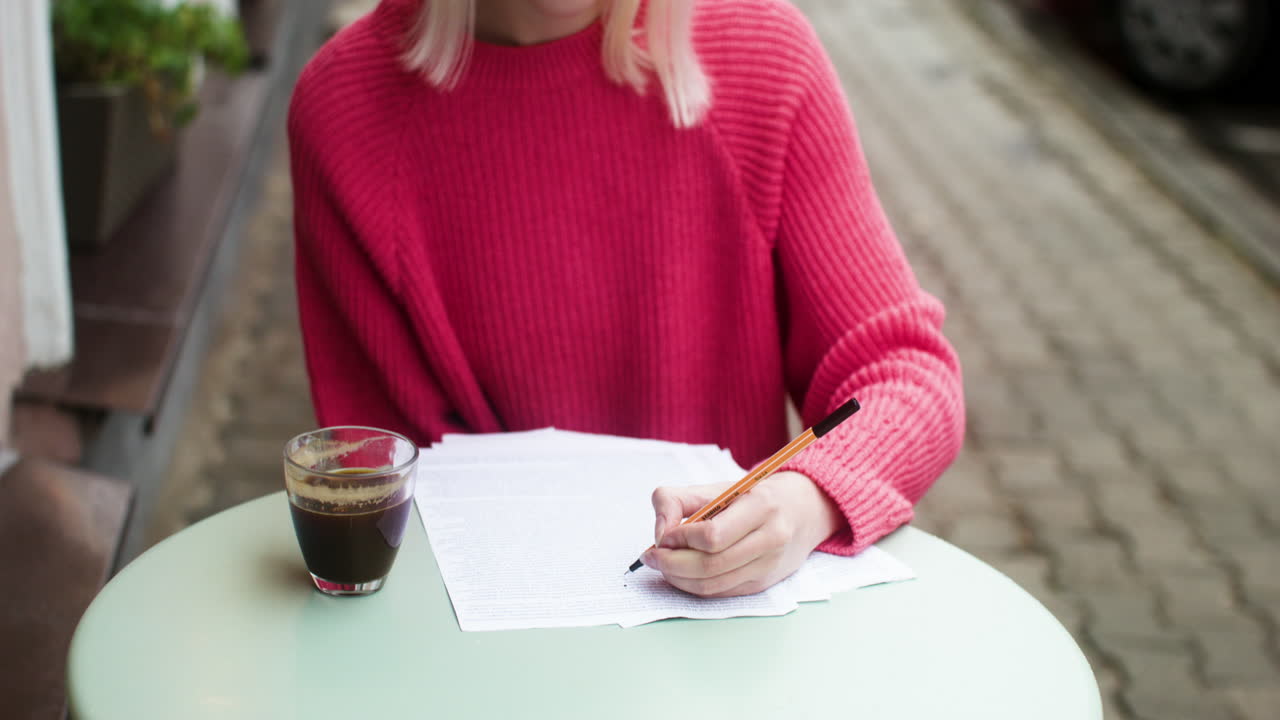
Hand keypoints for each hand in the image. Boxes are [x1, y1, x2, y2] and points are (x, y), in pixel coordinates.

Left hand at [642, 471, 843, 597]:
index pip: (712, 535)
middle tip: (651, 557)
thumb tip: (659, 534)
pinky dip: (694, 586)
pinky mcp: (763, 584)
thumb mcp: (716, 486)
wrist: (802, 512)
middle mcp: (770, 538)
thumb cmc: (751, 497)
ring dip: (678, 578)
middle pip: (709, 565)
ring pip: (713, 585)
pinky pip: (720, 593)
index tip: (663, 536)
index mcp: (761, 506)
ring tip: (663, 565)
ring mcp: (768, 566)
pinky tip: (681, 574)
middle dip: (672, 564)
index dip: (680, 539)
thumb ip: (676, 500)